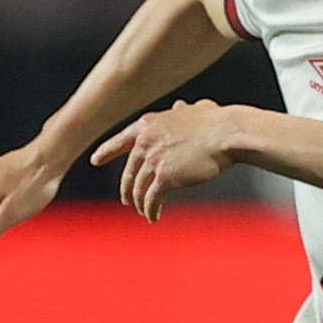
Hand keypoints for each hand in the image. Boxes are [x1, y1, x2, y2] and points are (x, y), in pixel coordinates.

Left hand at [91, 101, 236, 222]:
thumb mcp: (194, 110)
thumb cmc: (216, 122)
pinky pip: (151, 199)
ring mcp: (154, 160)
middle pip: (129, 171)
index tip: (95, 160)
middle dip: (127, 189)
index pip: (121, 140)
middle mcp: (146, 142)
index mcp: (149, 125)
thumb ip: (182, 110)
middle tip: (127, 200)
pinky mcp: (165, 178)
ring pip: (138, 188)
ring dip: (140, 203)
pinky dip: (150, 210)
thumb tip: (180, 106)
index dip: (106, 151)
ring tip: (144, 211)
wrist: (227, 133)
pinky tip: (153, 216)